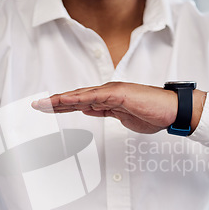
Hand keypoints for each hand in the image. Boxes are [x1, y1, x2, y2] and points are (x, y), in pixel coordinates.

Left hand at [31, 82, 205, 133]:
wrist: (172, 111)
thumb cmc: (152, 114)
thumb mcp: (122, 117)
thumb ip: (105, 112)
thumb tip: (88, 110)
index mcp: (108, 99)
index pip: (80, 102)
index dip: (63, 105)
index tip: (48, 109)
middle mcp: (107, 93)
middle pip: (76, 97)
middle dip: (55, 102)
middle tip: (36, 106)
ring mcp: (112, 92)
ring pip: (81, 95)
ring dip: (60, 100)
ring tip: (43, 103)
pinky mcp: (119, 94)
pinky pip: (93, 97)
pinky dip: (77, 98)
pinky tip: (63, 101)